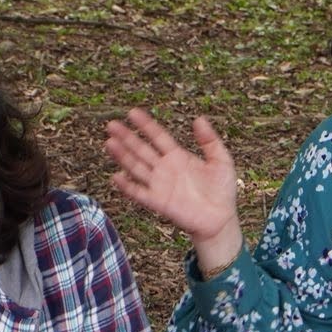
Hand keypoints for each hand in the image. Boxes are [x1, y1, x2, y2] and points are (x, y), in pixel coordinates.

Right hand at [104, 109, 241, 262]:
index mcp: (178, 156)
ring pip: (136, 167)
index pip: (158, 136)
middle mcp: (165, 168)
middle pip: (142, 149)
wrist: (221, 219)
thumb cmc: (222, 191)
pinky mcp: (158, 202)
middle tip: (111, 125)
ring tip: (109, 143)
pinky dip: (127, 186)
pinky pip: (139, 193)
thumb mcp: (221, 161)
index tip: (132, 112)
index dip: (146, 125)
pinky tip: (116, 176)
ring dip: (122, 156)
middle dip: (127, 137)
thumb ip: (210, 141)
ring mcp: (160, 185)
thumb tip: (199, 119)